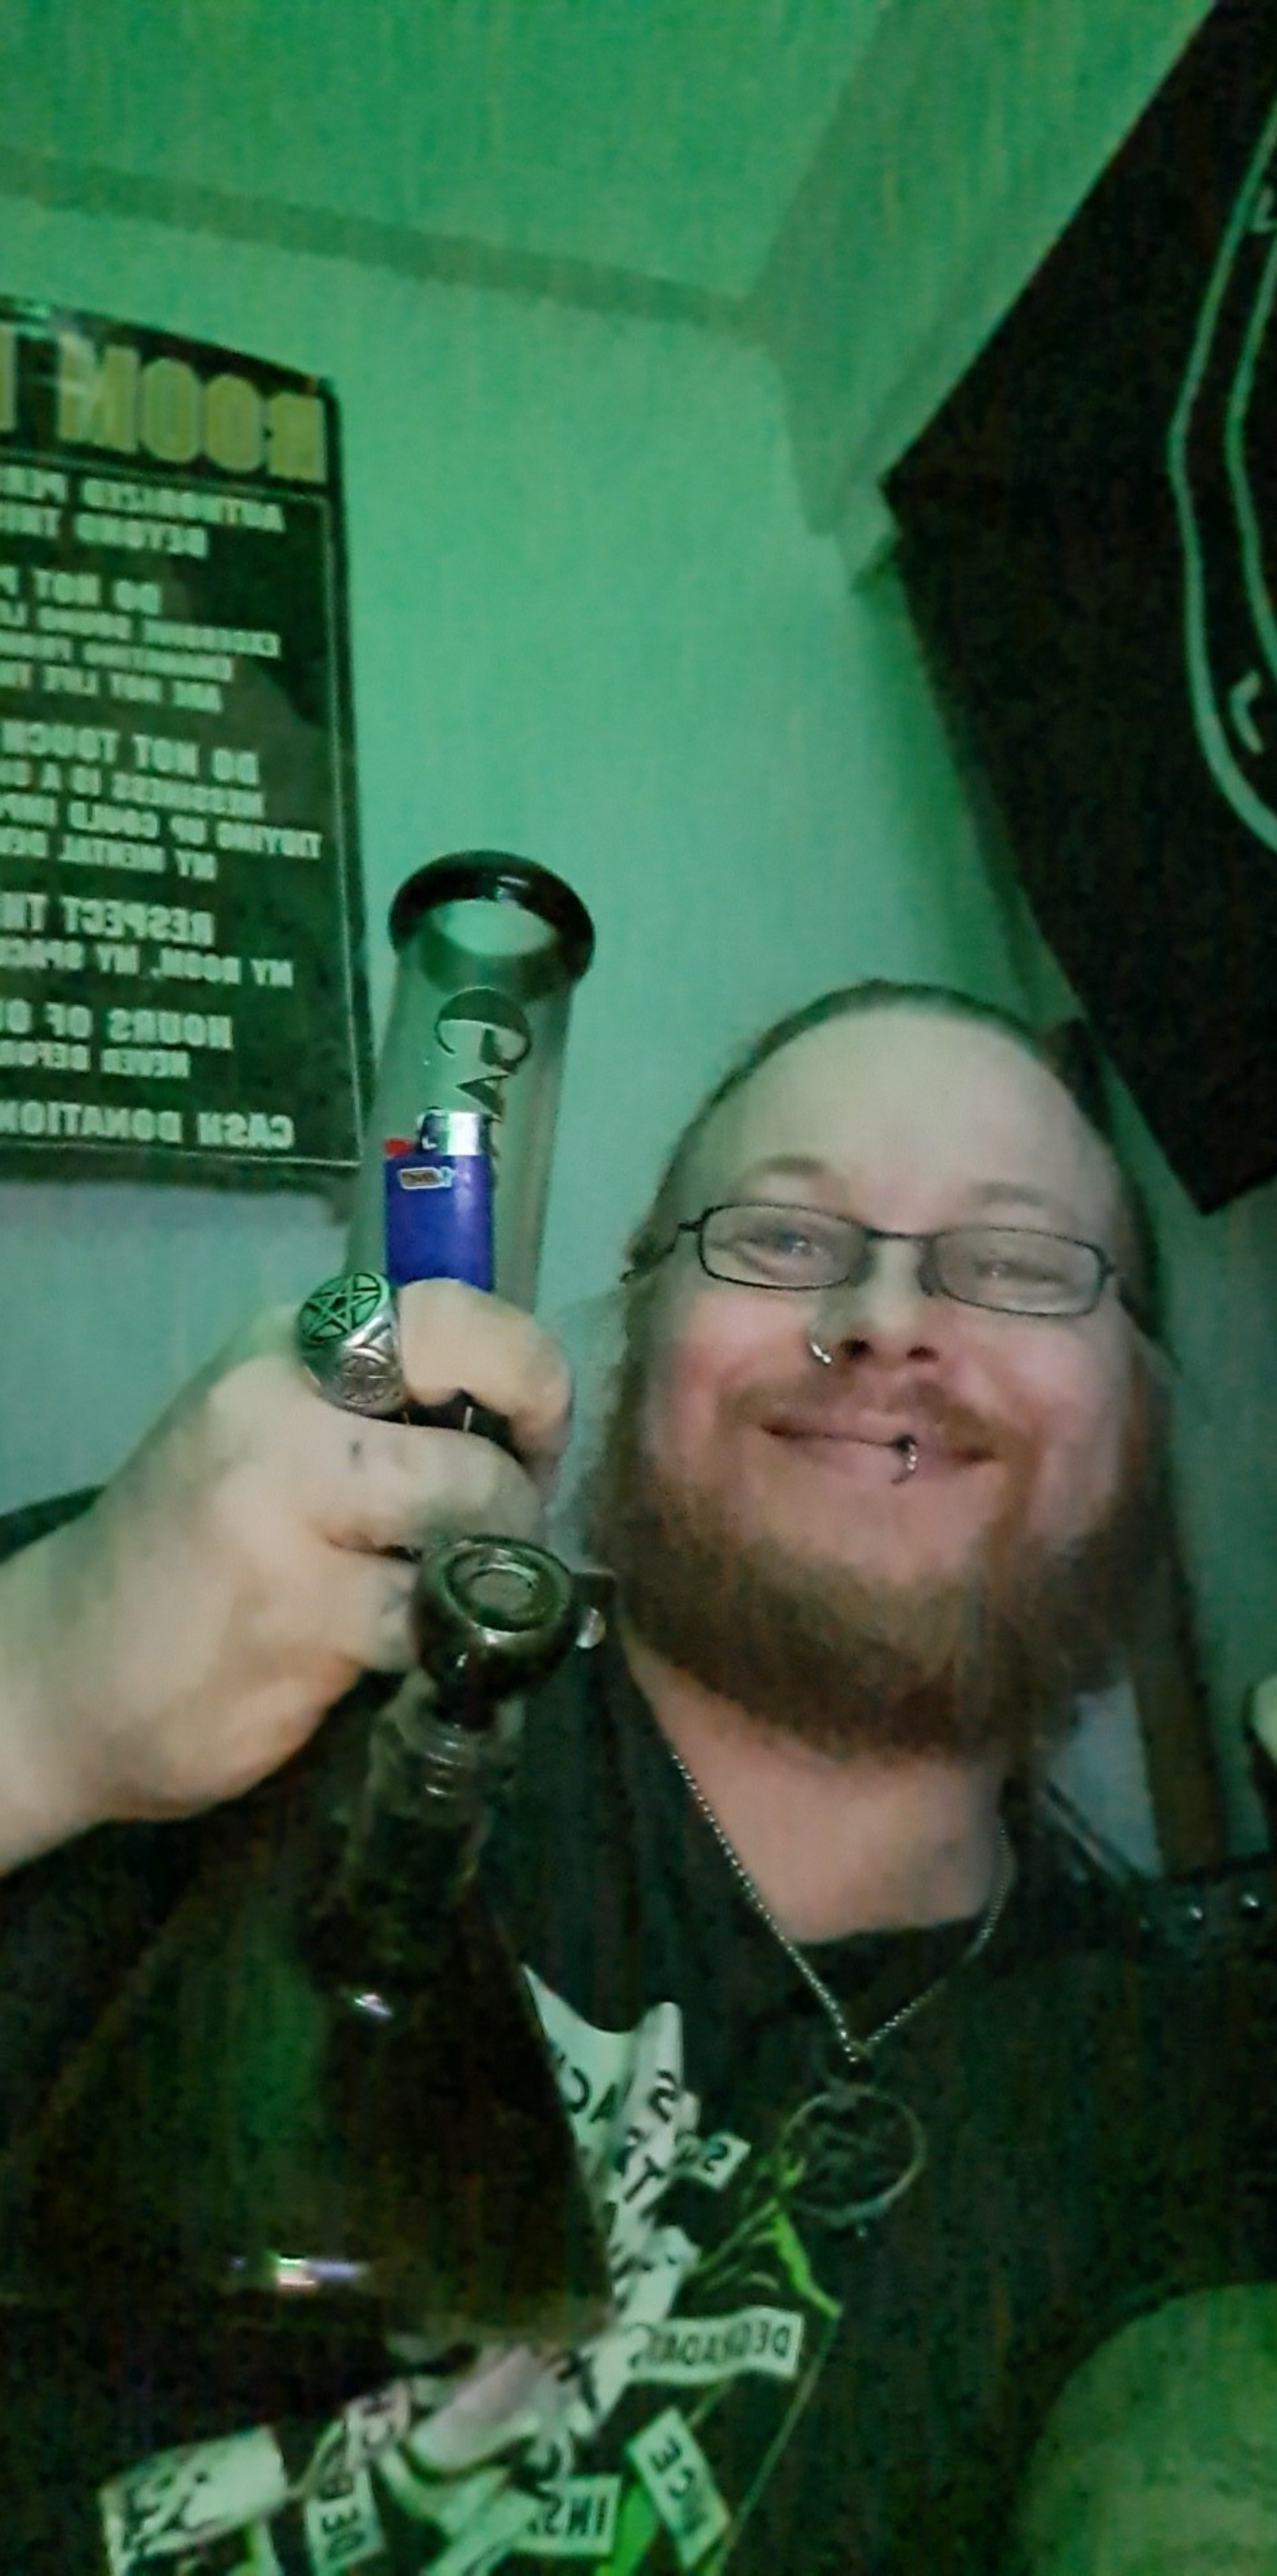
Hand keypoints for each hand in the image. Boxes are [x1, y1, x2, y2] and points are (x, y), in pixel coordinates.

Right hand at [0, 1280, 571, 1860]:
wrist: (66, 1667)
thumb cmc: (194, 1544)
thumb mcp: (272, 1429)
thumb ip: (380, 1405)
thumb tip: (520, 1411)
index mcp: (286, 1348)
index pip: (450, 1315)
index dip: (527, 1374)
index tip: (530, 1433)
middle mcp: (280, 1411)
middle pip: (473, 1433)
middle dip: (520, 1490)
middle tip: (506, 1529)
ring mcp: (281, 1515)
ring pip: (464, 1526)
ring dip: (490, 1572)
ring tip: (453, 1593)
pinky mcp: (296, 1618)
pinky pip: (429, 1622)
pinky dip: (445, 1642)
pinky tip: (405, 1651)